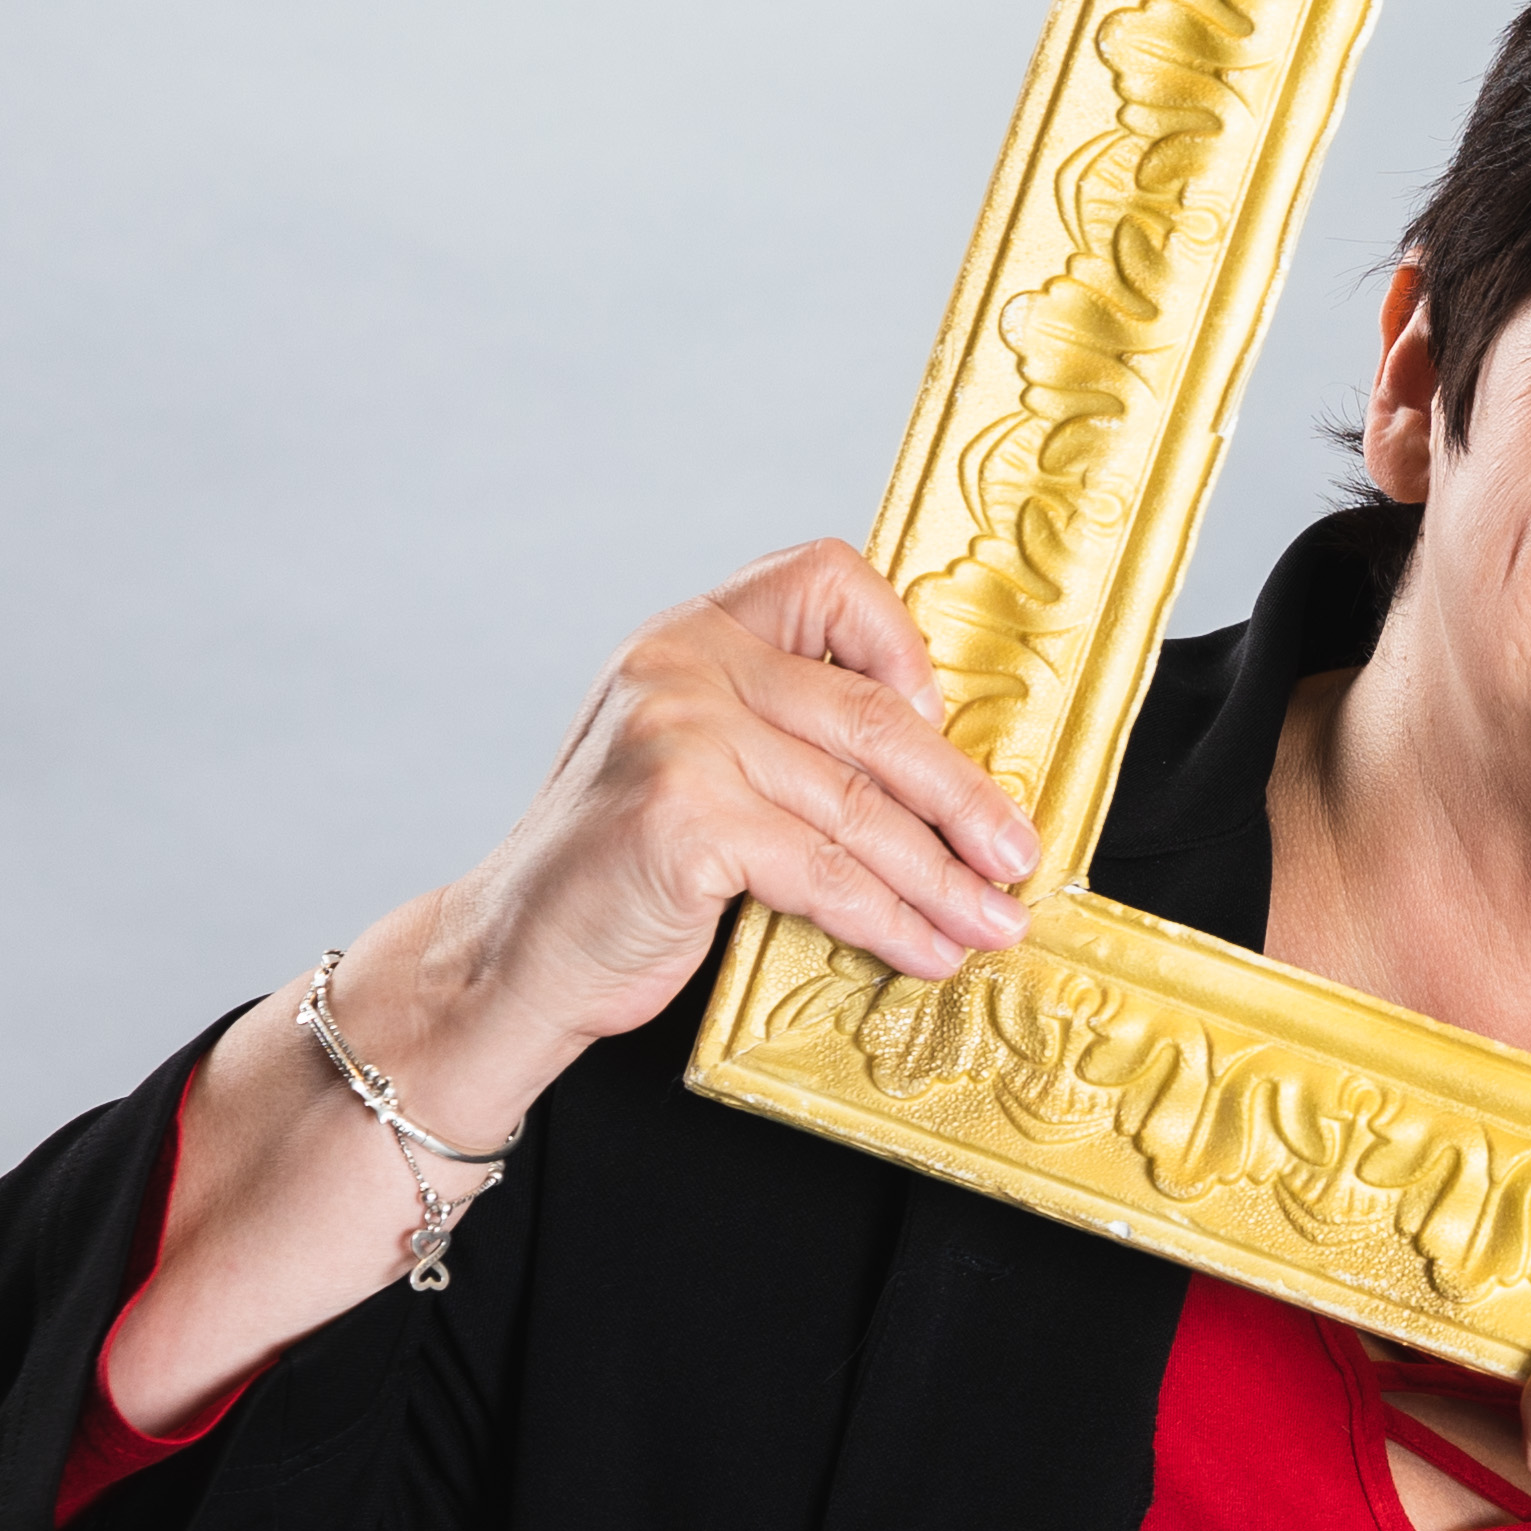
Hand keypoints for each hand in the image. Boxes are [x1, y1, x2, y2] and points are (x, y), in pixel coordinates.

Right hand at [413, 540, 1043, 1111]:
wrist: (513, 954)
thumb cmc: (623, 866)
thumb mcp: (700, 766)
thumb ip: (788, 737)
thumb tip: (951, 777)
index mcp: (694, 633)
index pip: (825, 576)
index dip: (900, 639)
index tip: (945, 719)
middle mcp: (682, 664)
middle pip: (872, 719)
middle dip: (962, 799)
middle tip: (1016, 858)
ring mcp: (677, 735)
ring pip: (858, 808)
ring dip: (942, 880)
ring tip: (993, 924)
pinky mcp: (681, 816)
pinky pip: (825, 872)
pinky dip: (889, 921)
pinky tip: (926, 950)